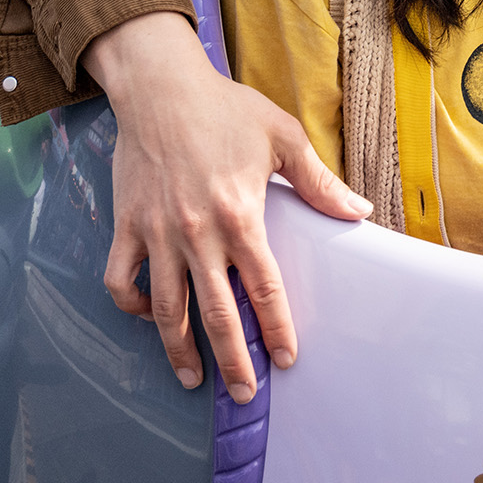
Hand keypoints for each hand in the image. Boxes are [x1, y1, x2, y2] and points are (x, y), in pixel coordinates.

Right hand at [86, 12, 371, 400]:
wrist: (160, 88)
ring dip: (180, 350)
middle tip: (246, 394)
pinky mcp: (126, 226)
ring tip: (194, 380)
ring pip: (165, 310)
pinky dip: (132, 306)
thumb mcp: (283, 137)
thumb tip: (360, 213)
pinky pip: (122, 281)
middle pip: (216, 313)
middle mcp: (196, 233)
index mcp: (240, 214)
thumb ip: (319, 182)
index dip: (277, 327)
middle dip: (233, 360)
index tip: (287, 358)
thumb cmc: (226, 109)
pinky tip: (150, 317)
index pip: (263, 287)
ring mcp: (156, 233)